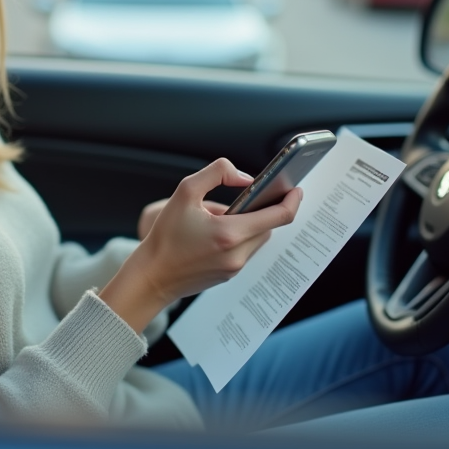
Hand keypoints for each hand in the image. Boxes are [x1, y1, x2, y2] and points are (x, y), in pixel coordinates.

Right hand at [101, 158, 301, 332]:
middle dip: (262, 210)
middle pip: (269, 226)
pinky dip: (238, 237)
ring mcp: (234, 268)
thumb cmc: (165, 235)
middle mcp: (237, 254)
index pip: (278, 216)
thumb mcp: (185, 191)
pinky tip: (217, 232)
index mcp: (230, 233)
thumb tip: (245, 178)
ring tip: (224, 215)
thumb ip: (217, 173)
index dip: (292, 200)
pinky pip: (244, 250)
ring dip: (250, 224)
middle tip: (248, 197)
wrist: (152, 275)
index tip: (296, 188)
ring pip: (257, 239)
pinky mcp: (229, 275)